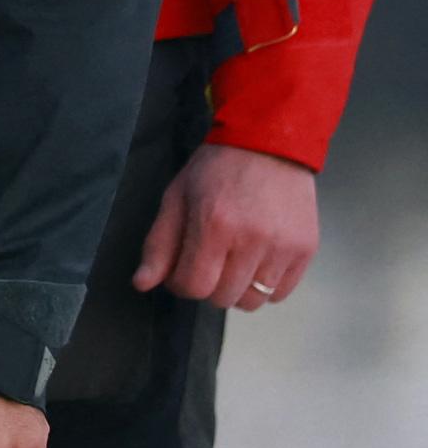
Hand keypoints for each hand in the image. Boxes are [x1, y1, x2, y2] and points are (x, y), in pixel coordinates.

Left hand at [133, 140, 318, 310]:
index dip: (180, 284)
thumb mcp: (176, 197)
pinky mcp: (306, 251)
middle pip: (222, 298)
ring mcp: (283, 248)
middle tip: (207, 261)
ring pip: (253, 301)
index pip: (194, 286)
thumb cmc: (216, 169)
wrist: (268, 145)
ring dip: (236, 289)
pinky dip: (264, 286)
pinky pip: (280, 294)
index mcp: (214, 225)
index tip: (180, 269)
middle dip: (207, 285)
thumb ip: (159, 244)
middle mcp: (252, 240)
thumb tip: (142, 283)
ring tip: (232, 262)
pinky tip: (255, 262)